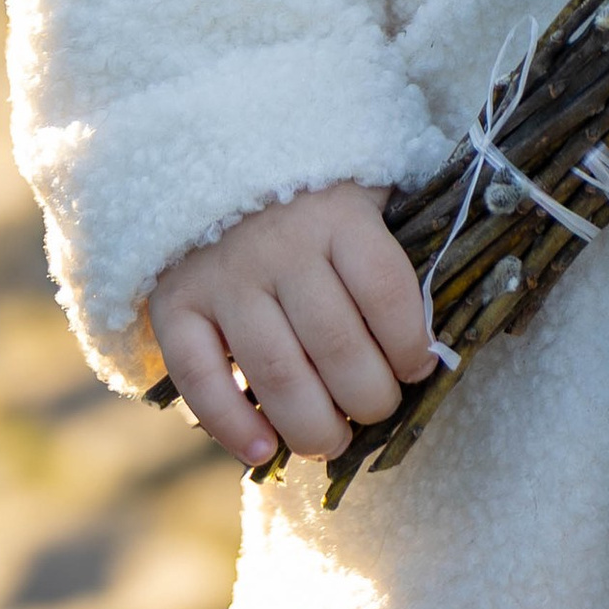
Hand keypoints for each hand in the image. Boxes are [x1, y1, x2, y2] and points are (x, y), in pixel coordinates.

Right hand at [150, 183, 432, 468]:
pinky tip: (262, 451)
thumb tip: (434, 335)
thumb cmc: (307, 192)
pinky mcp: (174, 305)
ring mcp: (224, 277)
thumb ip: (394, 246)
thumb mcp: (362, 192)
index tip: (419, 367)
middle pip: (337, 346)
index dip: (410, 344)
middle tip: (377, 409)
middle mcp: (279, 246)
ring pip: (276, 374)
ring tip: (333, 441)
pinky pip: (200, 380)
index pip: (385, 292)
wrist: (206, 157)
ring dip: (313, 425)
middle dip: (369, 398)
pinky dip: (231, 425)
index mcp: (337, 214)